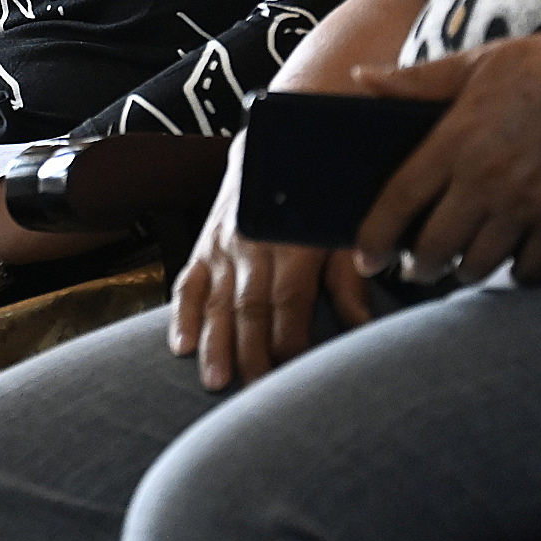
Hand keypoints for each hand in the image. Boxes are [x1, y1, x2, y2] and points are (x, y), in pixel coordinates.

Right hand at [169, 132, 373, 390]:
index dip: (291, 342)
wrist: (275, 145)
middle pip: (249, 308)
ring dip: (214, 343)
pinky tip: (180, 345)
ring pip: (214, 301)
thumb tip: (361, 327)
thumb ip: (348, 280)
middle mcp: (252, 245)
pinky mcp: (204, 245)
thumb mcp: (342, 231)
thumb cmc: (318, 196)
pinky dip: (181, 314)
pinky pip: (187, 283)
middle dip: (251, 354)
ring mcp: (223, 245)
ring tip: (215, 380)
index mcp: (293, 242)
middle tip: (253, 396)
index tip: (295, 377)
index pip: (289, 302)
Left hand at [350, 37, 540, 287]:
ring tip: (458, 266)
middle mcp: (486, 179)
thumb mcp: (478, 63)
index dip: (375, 235)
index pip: (400, 199)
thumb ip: (418, 81)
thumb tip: (362, 77)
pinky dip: (518, 273)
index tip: (365, 258)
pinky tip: (512, 263)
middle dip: (419, 266)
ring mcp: (526, 204)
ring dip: (464, 271)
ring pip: (479, 262)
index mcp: (457, 140)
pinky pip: (530, 266)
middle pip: (436, 245)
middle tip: (414, 268)